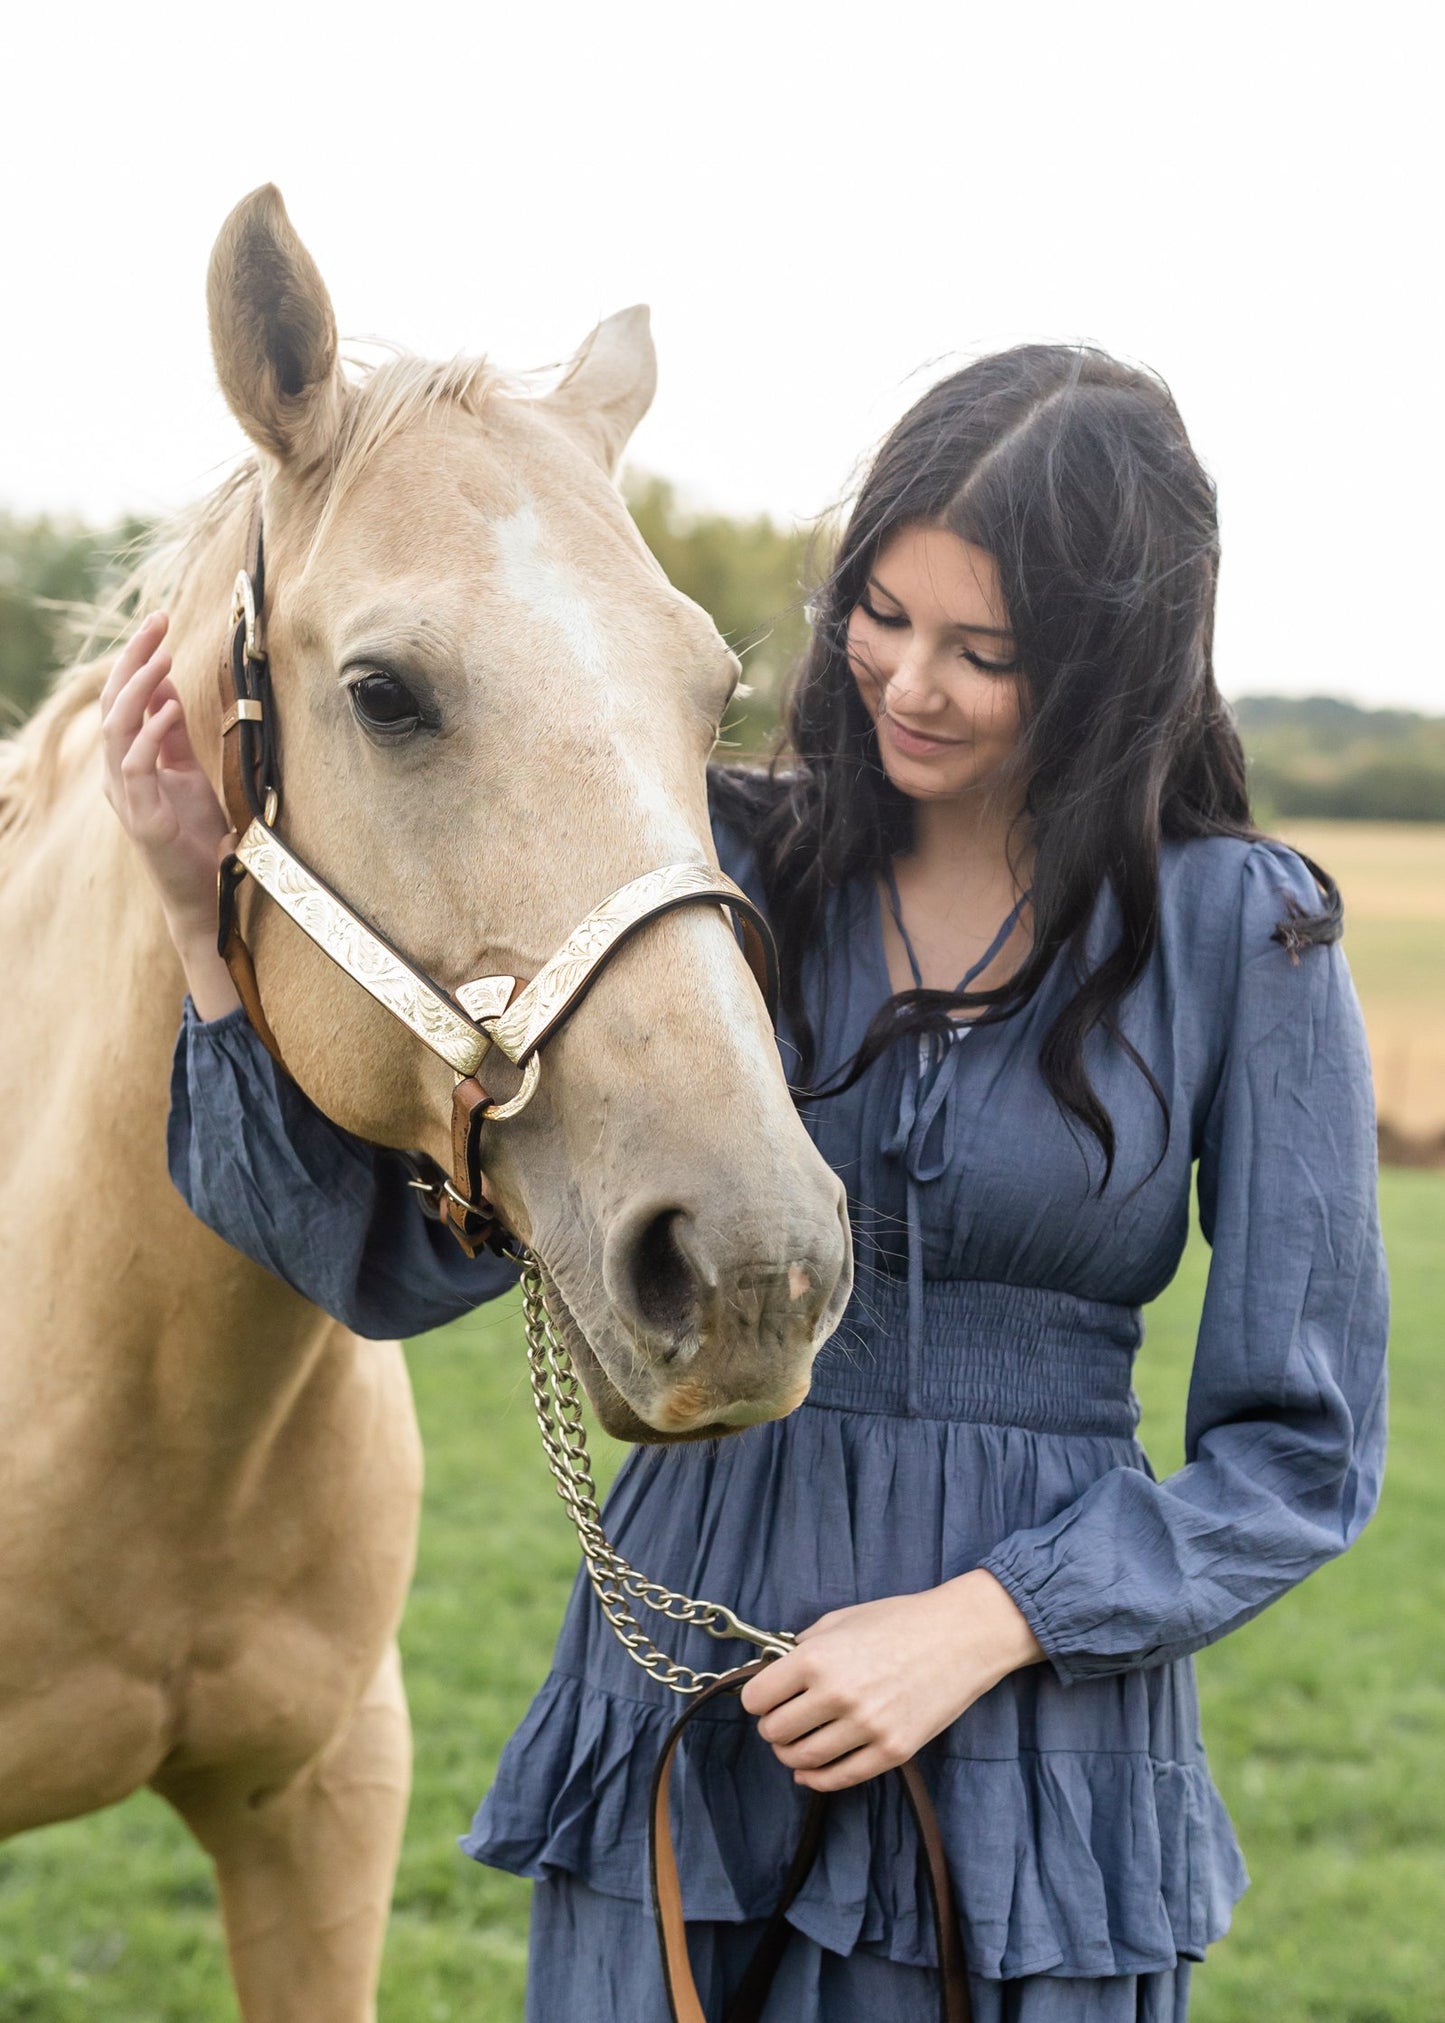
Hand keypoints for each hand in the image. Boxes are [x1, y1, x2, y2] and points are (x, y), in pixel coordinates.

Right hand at [101, 612, 239, 1018]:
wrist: (204, 895)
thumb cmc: (197, 835)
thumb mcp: (188, 773)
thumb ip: (172, 734)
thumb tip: (167, 688)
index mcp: (127, 760)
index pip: (122, 697)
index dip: (136, 657)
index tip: (159, 620)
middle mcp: (118, 774)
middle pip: (113, 702)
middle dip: (134, 658)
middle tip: (157, 621)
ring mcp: (127, 797)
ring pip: (116, 728)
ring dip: (139, 688)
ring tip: (163, 657)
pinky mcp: (144, 819)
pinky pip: (136, 767)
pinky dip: (149, 734)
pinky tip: (167, 709)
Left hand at [739, 1570, 1043, 1792]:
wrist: (960, 1636)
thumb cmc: (900, 1621)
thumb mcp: (842, 1619)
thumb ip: (804, 1646)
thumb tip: (776, 1670)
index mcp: (818, 1659)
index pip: (758, 1698)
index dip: (757, 1698)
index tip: (764, 1698)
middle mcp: (838, 1695)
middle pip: (776, 1732)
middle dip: (772, 1727)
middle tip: (781, 1719)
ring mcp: (866, 1727)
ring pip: (803, 1759)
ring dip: (791, 1754)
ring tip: (796, 1743)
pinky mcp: (892, 1752)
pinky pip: (839, 1778)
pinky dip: (817, 1778)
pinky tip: (811, 1771)